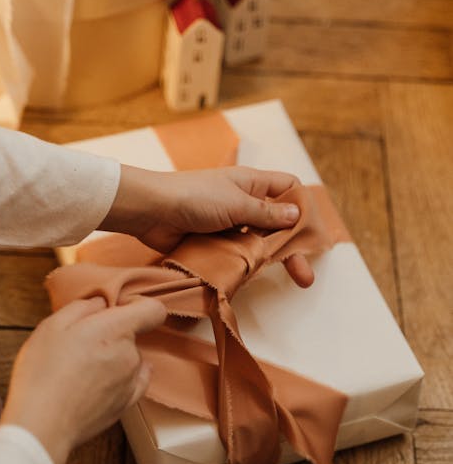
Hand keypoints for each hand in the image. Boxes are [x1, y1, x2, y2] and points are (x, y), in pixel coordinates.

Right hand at [0, 296, 165, 463]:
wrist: (41, 424)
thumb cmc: (42, 373)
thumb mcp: (53, 325)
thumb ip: (83, 307)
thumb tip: (100, 304)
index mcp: (115, 330)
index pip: (153, 310)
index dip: (139, 306)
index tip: (119, 310)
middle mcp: (130, 355)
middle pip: (133, 335)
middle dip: (111, 334)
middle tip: (80, 344)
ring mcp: (131, 382)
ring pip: (129, 359)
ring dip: (113, 359)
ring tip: (79, 370)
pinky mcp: (126, 404)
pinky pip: (133, 382)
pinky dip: (119, 379)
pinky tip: (96, 383)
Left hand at [100, 165, 313, 287]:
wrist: (151, 211)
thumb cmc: (193, 197)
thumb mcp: (236, 203)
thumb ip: (266, 214)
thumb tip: (296, 215)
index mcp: (252, 184)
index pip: (287, 189)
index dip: (302, 206)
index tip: (312, 231)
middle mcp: (243, 203)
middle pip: (277, 225)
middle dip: (293, 248)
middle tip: (304, 275)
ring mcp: (229, 224)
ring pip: (259, 244)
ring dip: (272, 260)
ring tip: (287, 279)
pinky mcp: (214, 242)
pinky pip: (238, 255)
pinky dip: (248, 265)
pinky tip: (257, 277)